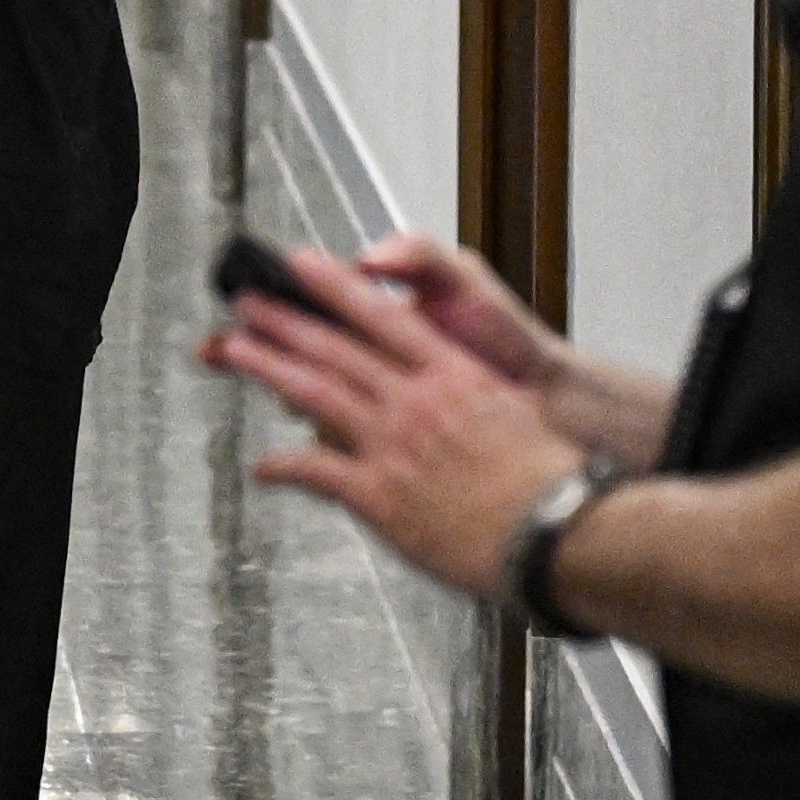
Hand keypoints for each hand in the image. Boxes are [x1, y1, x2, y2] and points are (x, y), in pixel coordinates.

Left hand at [197, 245, 588, 597]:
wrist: (567, 536)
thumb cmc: (558, 486)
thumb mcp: (522, 417)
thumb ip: (481, 398)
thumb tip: (461, 393)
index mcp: (455, 376)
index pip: (383, 318)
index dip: (337, 288)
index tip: (304, 264)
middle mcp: (418, 402)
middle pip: (336, 348)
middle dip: (284, 320)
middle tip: (248, 301)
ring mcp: (394, 445)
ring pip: (314, 393)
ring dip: (266, 367)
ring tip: (232, 349)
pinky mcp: (381, 495)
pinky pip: (317, 472)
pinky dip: (284, 467)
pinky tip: (264, 467)